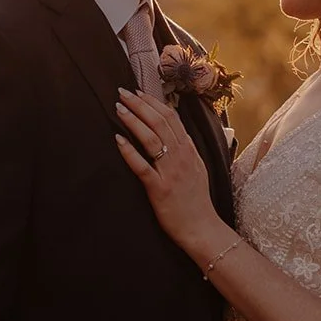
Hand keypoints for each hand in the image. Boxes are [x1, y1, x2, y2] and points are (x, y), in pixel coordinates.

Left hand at [115, 88, 223, 252]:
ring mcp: (171, 172)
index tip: (138, 92)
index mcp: (189, 150)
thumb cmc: (196, 200)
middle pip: (160, 122)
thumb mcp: (197, 168)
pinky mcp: (159, 189)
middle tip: (122, 92)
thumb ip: (187, 150)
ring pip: (152, 139)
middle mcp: (181, 157)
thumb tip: (178, 134)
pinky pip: (142, 166)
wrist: (202, 227)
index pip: (171, 118)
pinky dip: (129, 151)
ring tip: (119, 108)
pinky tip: (118, 140)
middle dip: (139, 104)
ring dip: (134, 121)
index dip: (153, 102)